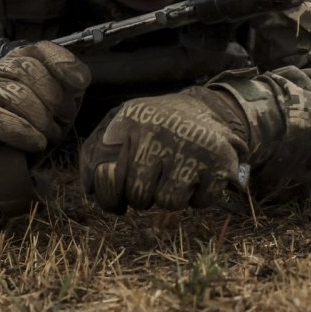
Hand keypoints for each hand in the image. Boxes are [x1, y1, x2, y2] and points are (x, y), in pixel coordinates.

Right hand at [0, 41, 90, 155]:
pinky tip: (36, 143)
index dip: (62, 63)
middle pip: (26, 69)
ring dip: (39, 118)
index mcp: (17, 62)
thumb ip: (69, 89)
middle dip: (53, 97)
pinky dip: (22, 132)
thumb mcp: (57, 108)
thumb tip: (79, 79)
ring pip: (13, 93)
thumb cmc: (30, 130)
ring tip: (48, 136)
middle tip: (62, 121)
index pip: (40, 49)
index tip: (81, 85)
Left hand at [80, 87, 249, 212]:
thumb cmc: (152, 126)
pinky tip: (197, 175)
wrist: (204, 109)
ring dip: (170, 196)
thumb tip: (90, 188)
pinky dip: (198, 197)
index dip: (109, 195)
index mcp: (130, 121)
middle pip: (138, 194)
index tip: (118, 194)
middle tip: (151, 180)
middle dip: (141, 196)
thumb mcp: (120, 124)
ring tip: (174, 174)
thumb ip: (94, 152)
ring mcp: (192, 145)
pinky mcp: (220, 161)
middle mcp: (160, 130)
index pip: (105, 176)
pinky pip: (200, 202)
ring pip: (169, 202)